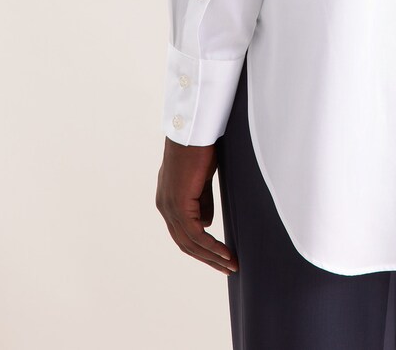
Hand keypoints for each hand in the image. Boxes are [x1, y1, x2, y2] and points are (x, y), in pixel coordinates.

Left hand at [156, 137, 238, 274]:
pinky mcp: (178, 205)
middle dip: (208, 257)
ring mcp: (168, 207)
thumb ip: (202, 200)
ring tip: (231, 265)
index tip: (220, 255)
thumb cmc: (199, 146)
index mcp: (168, 198)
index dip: (202, 246)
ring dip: (211, 256)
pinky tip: (225, 253)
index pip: (183, 230)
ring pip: (189, 242)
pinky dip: (211, 246)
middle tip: (228, 267)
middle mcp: (164, 206)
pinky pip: (195, 234)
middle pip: (185, 242)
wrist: (193, 129)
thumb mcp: (201, 178)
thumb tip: (206, 223)